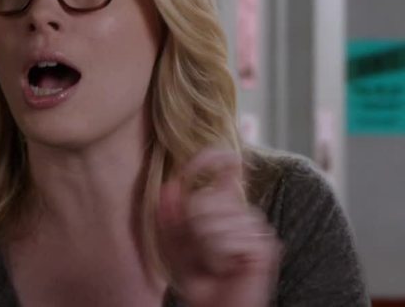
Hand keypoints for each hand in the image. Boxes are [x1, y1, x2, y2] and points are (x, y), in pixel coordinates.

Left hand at [158, 149, 279, 306]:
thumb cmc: (198, 278)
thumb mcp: (174, 245)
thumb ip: (169, 216)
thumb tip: (169, 185)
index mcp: (224, 207)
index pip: (224, 172)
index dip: (216, 159)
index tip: (219, 155)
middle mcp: (243, 213)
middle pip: (206, 200)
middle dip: (191, 228)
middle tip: (199, 252)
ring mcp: (256, 229)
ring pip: (215, 221)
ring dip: (204, 247)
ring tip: (213, 263)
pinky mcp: (264, 247)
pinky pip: (229, 240)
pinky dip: (218, 257)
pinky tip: (227, 268)